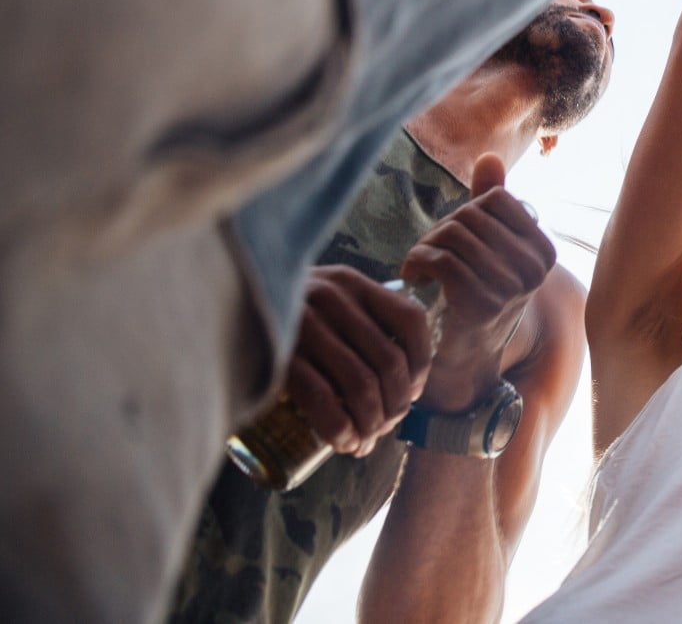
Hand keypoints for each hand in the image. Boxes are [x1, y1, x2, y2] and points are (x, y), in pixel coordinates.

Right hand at [284, 265, 435, 455]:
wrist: (217, 309)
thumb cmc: (283, 316)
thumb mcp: (325, 301)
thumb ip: (359, 321)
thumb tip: (401, 381)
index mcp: (352, 282)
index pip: (410, 320)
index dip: (421, 362)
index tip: (414, 392)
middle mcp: (332, 297)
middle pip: (389, 361)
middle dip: (395, 405)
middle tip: (386, 428)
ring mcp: (303, 325)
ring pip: (360, 383)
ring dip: (371, 423)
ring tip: (366, 441)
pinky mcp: (278, 355)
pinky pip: (322, 398)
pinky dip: (341, 428)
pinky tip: (344, 443)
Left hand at [401, 155, 556, 413]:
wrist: (462, 363)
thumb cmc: (472, 298)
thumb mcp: (486, 250)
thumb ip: (490, 204)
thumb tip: (488, 157)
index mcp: (543, 251)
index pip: (495, 201)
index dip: (465, 213)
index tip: (452, 241)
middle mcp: (535, 269)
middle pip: (471, 216)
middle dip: (440, 232)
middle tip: (428, 257)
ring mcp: (511, 287)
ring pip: (453, 236)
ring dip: (424, 249)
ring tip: (420, 268)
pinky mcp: (481, 304)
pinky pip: (441, 261)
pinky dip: (417, 264)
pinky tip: (414, 279)